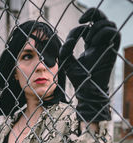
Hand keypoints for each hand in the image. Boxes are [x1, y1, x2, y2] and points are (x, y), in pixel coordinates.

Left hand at [59, 7, 120, 121]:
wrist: (87, 91)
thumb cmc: (78, 79)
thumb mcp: (67, 62)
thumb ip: (65, 50)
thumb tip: (70, 40)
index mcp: (90, 45)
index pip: (87, 28)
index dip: (78, 29)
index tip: (70, 41)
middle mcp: (100, 43)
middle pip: (101, 19)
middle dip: (93, 13)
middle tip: (82, 20)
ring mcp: (106, 46)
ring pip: (109, 24)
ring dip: (96, 27)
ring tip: (88, 39)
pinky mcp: (112, 51)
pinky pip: (114, 33)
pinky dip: (104, 32)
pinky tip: (93, 42)